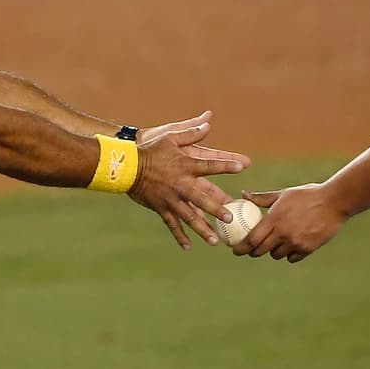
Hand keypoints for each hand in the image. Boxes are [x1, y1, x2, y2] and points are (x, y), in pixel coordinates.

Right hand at [128, 112, 249, 250]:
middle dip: (216, 209)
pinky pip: (172, 224)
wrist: (126, 166)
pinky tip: (188, 246)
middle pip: (202, 198)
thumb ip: (190, 132)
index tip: (243, 166)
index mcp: (185, 166)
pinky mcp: (161, 208)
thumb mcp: (170, 137)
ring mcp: (170, 199)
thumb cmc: (149, 149)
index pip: (210, 166)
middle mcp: (180, 184)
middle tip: (230, 218)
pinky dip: (179, 236)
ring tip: (214, 241)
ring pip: (189, 217)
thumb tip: (208, 122)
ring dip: (201, 229)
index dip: (227, 165)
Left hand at [231, 183, 346, 262]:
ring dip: (274, 251)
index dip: (241, 247)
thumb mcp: (284, 194)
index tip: (235, 250)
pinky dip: (290, 253)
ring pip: (276, 255)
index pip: (251, 239)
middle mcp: (283, 233)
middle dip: (254, 251)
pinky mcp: (307, 249)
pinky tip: (292, 244)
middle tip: (252, 249)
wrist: (334, 201)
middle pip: (260, 251)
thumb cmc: (308, 195)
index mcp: (274, 218)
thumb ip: (262, 198)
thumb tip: (244, 194)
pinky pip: (292, 257)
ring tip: (278, 241)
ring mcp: (295, 242)